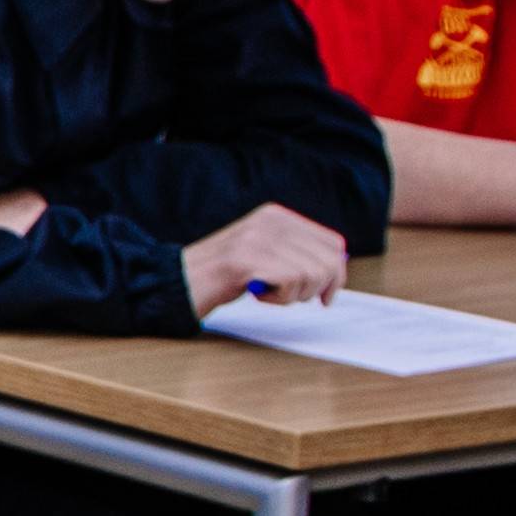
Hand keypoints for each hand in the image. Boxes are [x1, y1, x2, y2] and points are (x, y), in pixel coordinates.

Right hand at [180, 205, 349, 312]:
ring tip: (267, 293)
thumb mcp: (264, 252)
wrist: (179, 281)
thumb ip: (294, 252)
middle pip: (328, 261)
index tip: (324, 295)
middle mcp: (271, 221)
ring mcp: (258, 238)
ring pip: (312, 274)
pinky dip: (278, 299)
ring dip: (293, 295)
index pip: (332, 243)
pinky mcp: (247, 259)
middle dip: (317, 288)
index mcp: (276, 216)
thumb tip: (335, 268)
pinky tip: (256, 294)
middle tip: (290, 297)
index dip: (336, 274)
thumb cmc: (222, 276)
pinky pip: (290, 282)